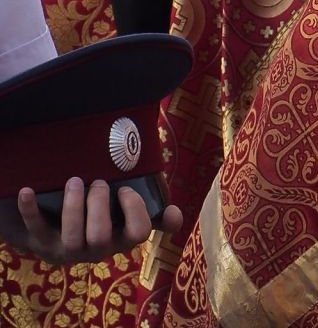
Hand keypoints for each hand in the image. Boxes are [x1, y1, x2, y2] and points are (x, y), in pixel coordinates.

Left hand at [0, 179, 181, 264]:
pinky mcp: (41, 242)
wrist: (59, 231)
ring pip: (71, 237)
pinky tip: (27, 191)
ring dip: (72, 206)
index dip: (133, 211)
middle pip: (100, 237)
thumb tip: (175, 215)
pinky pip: (34, 228)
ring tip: (74, 181)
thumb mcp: (129, 217)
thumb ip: (152, 214)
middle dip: (98, 206)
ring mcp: (67, 249)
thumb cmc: (105, 217)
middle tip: (97, 182)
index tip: (125, 189)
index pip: (136, 234)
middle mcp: (96, 250)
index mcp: (121, 240)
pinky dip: (30, 209)